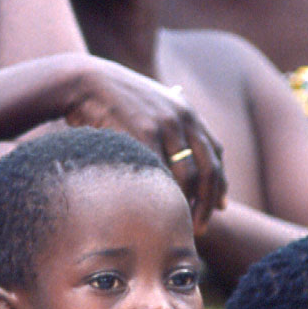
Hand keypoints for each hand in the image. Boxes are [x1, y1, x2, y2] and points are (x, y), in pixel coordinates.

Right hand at [68, 57, 226, 231]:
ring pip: (189, 174)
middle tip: (202, 226)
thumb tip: (183, 111)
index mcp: (187, 111)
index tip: (220, 206)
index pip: (215, 153)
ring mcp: (165, 125)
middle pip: (209, 168)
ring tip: (184, 225)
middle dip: (209, 202)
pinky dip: (166, 196)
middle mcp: (183, 117)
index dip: (220, 182)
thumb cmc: (115, 97)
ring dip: (190, 204)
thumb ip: (170, 115)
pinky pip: (162, 172)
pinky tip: (162, 212)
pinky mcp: (144, 133)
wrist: (87, 82)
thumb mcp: (151, 100)